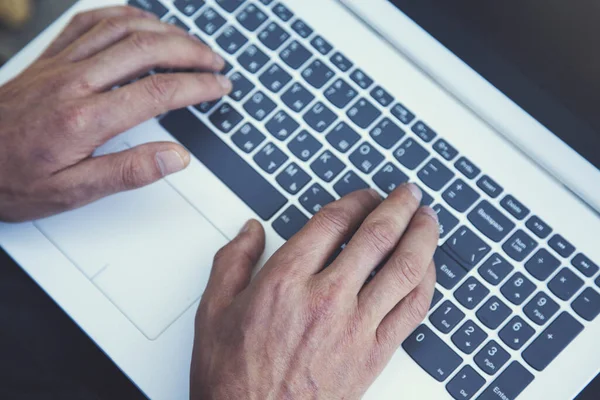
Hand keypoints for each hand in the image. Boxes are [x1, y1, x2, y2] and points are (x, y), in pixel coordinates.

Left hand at [0, 6, 230, 221]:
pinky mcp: (50, 57)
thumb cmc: (12, 178)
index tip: (219, 86)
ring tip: (190, 42)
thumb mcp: (71, 193)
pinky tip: (141, 23)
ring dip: (164, 30)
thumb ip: (128, 172)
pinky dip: (124, 15)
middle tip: (215, 61)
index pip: (158, 92)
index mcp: (84, 119)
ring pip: (122, 27)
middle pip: (146, 49)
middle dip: (190, 50)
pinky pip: (90, 20)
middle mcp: (74, 82)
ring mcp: (60, 64)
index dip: (197, 86)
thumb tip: (175, 157)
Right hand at [191, 184, 438, 398]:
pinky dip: (426, 282)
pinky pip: (413, 309)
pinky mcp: (374, 354)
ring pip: (403, 268)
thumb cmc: (233, 376)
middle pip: (376, 236)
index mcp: (286, 280)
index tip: (364, 195)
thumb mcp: (214, 310)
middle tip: (407, 192)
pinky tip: (427, 268)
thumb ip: (233, 261)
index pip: (334, 222)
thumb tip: (251, 230)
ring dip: (422, 236)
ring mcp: (355, 326)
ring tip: (427, 218)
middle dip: (397, 206)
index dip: (356, 200)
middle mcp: (325, 298)